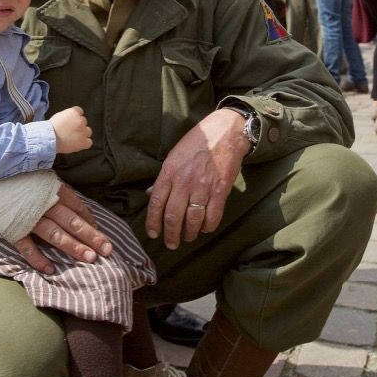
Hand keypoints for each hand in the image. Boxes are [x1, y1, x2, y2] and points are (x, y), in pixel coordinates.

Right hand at [13, 183, 112, 274]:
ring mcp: (29, 218)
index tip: (101, 232)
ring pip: (56, 235)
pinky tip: (51, 269)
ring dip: (73, 247)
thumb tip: (69, 200)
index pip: (77, 206)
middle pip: (72, 222)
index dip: (90, 220)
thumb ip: (53, 186)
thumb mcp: (38, 173)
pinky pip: (27, 247)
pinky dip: (38, 259)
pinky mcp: (13, 228)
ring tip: (90, 259)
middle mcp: (44, 204)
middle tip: (107, 250)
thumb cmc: (12, 173)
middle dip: (91, 236)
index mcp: (52, 189)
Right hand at [49, 106, 92, 153]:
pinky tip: (78, 144)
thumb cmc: (50, 128)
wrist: (49, 139)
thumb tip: (72, 119)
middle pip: (83, 121)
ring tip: (74, 138)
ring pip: (88, 131)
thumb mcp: (59, 116)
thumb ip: (68, 116)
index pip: (79, 112)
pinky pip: (89, 142)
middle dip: (78, 125)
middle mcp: (81, 120)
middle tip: (70, 131)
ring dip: (83, 134)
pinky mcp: (84, 142)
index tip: (71, 122)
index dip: (75, 117)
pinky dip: (85, 143)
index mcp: (74, 112)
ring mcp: (83, 131)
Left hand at [146, 108, 249, 249]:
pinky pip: (213, 216)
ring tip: (187, 237)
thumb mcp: (174, 156)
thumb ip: (164, 178)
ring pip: (192, 219)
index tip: (153, 234)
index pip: (156, 203)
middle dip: (170, 234)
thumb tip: (151, 195)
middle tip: (171, 243)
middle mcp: (184, 181)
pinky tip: (204, 228)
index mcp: (169, 172)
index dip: (153, 222)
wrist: (224, 133)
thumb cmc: (196, 143)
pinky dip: (208, 226)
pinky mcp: (220, 191)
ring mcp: (203, 187)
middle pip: (173, 216)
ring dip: (189, 233)